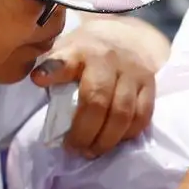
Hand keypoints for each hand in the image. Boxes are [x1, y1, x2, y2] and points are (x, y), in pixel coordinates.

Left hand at [32, 16, 170, 157]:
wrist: (128, 37)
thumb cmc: (88, 52)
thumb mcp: (65, 52)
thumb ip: (54, 71)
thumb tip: (39, 84)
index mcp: (80, 51)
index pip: (65, 61)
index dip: (52, 71)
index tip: (38, 79)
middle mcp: (108, 60)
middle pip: (98, 101)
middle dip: (84, 132)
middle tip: (74, 148)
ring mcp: (133, 72)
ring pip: (124, 114)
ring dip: (107, 140)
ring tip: (93, 151)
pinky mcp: (150, 85)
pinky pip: (142, 116)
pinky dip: (128, 134)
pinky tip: (114, 140)